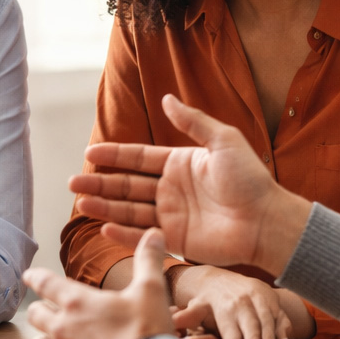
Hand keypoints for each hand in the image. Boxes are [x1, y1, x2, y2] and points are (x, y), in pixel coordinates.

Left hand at [23, 229, 177, 338]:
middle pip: (35, 315)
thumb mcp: (151, 291)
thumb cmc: (147, 331)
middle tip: (43, 310)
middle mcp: (62, 328)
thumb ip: (147, 261)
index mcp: (77, 302)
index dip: (35, 277)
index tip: (27, 275)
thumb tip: (153, 233)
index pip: (46, 283)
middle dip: (38, 310)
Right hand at [73, 94, 313, 274]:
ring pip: (130, 209)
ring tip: (81, 202)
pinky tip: (104, 228)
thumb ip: (192, 121)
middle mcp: (171, 189)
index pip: (138, 158)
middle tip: (72, 181)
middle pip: (127, 185)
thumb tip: (166, 98)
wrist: (266, 219)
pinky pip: (144, 235)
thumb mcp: (222, 140)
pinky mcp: (176, 240)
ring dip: (105, 206)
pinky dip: (124, 234)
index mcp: (179, 163)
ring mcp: (172, 215)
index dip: (114, 156)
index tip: (90, 153)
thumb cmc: (250, 178)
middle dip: (100, 182)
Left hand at [168, 266, 295, 338]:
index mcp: (225, 307)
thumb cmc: (208, 300)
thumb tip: (169, 322)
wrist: (228, 279)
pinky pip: (283, 322)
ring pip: (269, 325)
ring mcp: (262, 303)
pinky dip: (286, 337)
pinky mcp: (275, 305)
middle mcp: (245, 303)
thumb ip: (185, 316)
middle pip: (252, 327)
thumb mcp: (196, 306)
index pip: (230, 329)